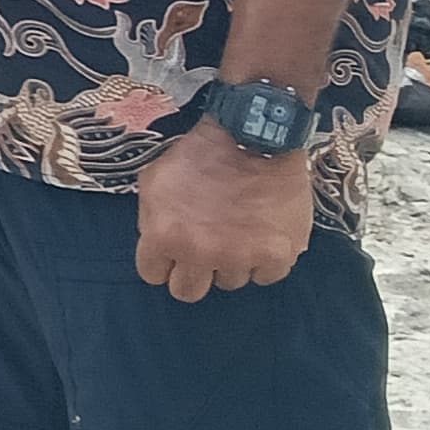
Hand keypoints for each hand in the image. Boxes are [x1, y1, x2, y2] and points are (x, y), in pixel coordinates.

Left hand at [134, 119, 315, 301]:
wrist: (253, 137)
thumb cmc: (200, 155)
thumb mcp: (154, 181)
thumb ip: (151, 220)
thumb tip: (158, 245)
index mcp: (164, 236)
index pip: (153, 274)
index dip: (163, 261)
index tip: (173, 251)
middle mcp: (201, 253)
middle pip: (187, 292)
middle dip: (192, 273)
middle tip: (203, 253)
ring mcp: (241, 256)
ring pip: (229, 282)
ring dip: (231, 262)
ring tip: (237, 232)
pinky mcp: (277, 254)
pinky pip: (265, 276)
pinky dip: (264, 261)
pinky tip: (261, 237)